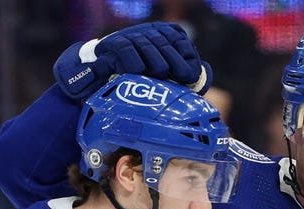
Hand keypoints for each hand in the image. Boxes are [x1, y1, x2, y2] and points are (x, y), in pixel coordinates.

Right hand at [54, 22, 209, 99]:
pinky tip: (139, 71)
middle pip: (164, 43)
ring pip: (146, 45)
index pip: (179, 39)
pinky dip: (132, 61)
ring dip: (156, 61)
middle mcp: (147, 32)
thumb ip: (183, 75)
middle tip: (183, 78)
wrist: (100, 78)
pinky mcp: (112, 45)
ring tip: (162, 75)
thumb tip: (203, 74)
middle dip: (176, 61)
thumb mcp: (161, 77)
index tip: (192, 75)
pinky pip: (125, 50)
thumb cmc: (136, 81)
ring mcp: (129, 37)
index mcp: (162, 35)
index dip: (187, 56)